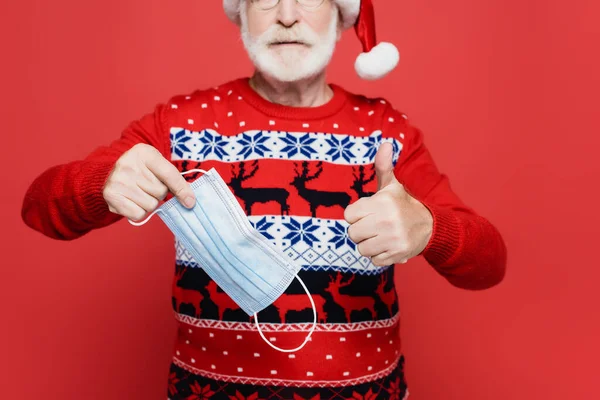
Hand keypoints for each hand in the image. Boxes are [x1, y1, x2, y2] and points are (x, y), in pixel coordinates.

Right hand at [103, 143, 195, 220]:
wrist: (110, 173)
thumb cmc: (141, 170)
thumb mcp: (157, 165)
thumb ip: (174, 180)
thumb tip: (189, 201)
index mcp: (144, 152)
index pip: (169, 174)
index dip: (181, 189)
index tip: (190, 202)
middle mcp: (128, 164)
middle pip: (160, 192)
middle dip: (158, 193)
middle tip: (147, 186)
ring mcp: (118, 179)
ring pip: (151, 205)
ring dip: (149, 203)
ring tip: (139, 193)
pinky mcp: (111, 195)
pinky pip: (138, 214)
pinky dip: (139, 212)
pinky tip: (131, 201)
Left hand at [344, 142, 432, 265]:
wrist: (430, 226)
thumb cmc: (403, 205)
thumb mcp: (392, 185)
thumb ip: (383, 167)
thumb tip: (385, 143)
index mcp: (382, 202)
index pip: (349, 215)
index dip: (357, 214)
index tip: (368, 213)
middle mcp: (387, 221)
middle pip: (353, 233)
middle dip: (361, 230)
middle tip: (374, 225)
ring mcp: (393, 239)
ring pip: (361, 248)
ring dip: (368, 244)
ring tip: (380, 236)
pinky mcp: (397, 255)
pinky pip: (373, 260)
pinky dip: (378, 255)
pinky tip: (387, 245)